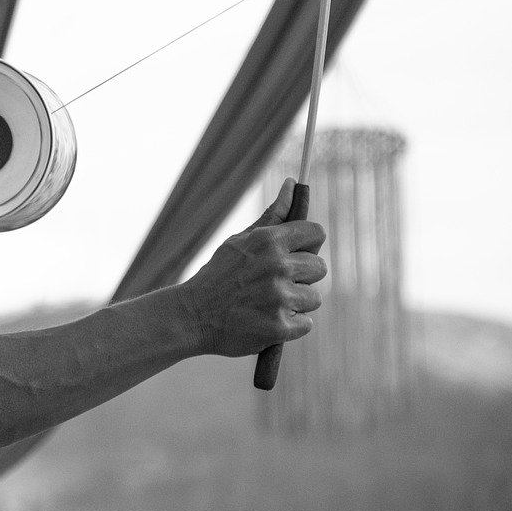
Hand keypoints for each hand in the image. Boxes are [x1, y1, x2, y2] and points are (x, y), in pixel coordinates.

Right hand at [180, 178, 327, 356]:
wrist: (191, 316)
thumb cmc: (219, 275)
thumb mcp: (241, 240)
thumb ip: (272, 215)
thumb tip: (293, 184)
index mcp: (268, 241)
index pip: (316, 232)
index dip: (309, 243)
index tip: (298, 252)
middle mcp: (277, 266)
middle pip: (320, 267)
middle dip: (302, 276)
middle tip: (275, 282)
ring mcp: (279, 298)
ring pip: (313, 298)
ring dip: (296, 302)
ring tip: (267, 302)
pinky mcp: (280, 327)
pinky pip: (305, 323)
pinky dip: (289, 325)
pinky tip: (265, 319)